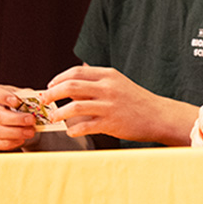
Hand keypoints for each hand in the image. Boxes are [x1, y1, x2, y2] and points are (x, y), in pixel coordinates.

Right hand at [0, 83, 37, 150]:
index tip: (16, 101)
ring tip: (31, 131)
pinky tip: (22, 139)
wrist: (19, 116)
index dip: (3, 97)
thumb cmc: (20, 102)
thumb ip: (29, 97)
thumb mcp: (25, 95)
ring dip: (16, 132)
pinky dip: (12, 142)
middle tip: (31, 120)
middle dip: (16, 119)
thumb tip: (40, 100)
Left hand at [46, 64, 194, 144]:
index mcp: (108, 75)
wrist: (158, 116)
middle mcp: (108, 88)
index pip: (76, 72)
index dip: (58, 79)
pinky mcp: (111, 123)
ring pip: (73, 107)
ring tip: (52, 118)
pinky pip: (84, 126)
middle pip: (70, 86)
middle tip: (44, 102)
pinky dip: (73, 130)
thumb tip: (69, 87)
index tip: (49, 87)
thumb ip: (95, 84)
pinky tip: (70, 131)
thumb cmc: (136, 101)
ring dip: (58, 113)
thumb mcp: (118, 84)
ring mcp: (109, 105)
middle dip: (51, 94)